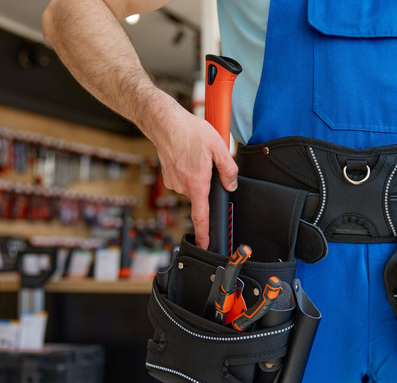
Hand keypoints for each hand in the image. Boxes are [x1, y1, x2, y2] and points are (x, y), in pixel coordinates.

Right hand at [141, 92, 238, 249]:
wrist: (164, 123)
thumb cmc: (190, 132)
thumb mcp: (218, 147)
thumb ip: (229, 169)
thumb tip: (231, 185)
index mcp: (196, 183)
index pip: (201, 216)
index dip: (204, 233)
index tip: (204, 245)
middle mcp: (182, 187)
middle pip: (201, 195)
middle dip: (207, 183)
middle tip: (208, 162)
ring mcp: (173, 182)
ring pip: (192, 186)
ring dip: (197, 175)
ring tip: (195, 155)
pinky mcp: (167, 177)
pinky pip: (183, 180)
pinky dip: (187, 171)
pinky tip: (187, 156)